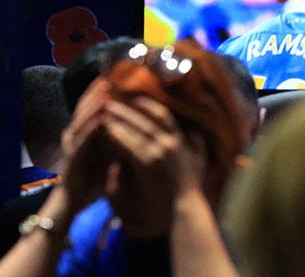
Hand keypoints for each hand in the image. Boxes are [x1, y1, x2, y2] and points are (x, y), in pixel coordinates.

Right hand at [59, 78, 112, 211]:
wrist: (73, 203)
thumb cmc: (90, 178)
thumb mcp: (106, 153)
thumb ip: (114, 137)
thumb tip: (133, 122)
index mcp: (84, 132)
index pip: (93, 106)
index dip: (103, 90)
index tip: (116, 75)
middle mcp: (75, 135)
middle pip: (86, 107)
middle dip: (98, 90)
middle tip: (110, 73)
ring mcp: (72, 145)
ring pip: (83, 119)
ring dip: (94, 103)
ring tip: (106, 88)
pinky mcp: (73, 159)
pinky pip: (82, 140)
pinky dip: (91, 127)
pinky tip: (101, 117)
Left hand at [102, 97, 207, 238]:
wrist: (186, 206)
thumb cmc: (191, 186)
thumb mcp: (199, 161)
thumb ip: (198, 145)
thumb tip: (196, 131)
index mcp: (180, 140)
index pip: (163, 116)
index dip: (149, 106)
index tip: (136, 99)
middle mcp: (169, 142)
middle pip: (145, 120)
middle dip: (128, 110)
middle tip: (111, 102)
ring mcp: (159, 152)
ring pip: (136, 131)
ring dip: (120, 120)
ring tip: (105, 114)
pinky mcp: (148, 163)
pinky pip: (130, 146)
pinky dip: (119, 137)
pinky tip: (107, 132)